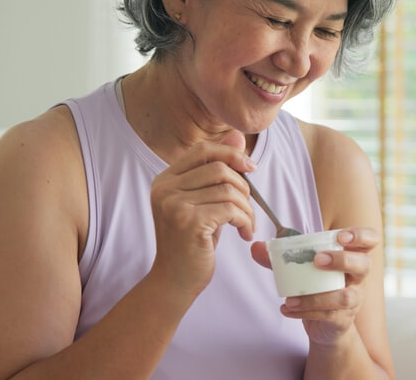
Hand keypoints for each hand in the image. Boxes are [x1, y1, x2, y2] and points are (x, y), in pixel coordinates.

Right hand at [149, 130, 256, 297]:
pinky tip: (244, 234)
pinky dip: (245, 220)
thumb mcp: (204, 202)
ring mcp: (174, 205)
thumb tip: (238, 135)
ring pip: (229, 190)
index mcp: (165, 180)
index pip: (203, 151)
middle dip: (244, 188)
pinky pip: (231, 209)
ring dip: (247, 209)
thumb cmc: (192, 243)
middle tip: (248, 209)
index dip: (231, 153)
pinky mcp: (188, 222)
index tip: (251, 168)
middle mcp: (165, 189)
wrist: (175, 281)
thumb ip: (217, 171)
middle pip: (220, 169)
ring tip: (246, 225)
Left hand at [251, 227, 378, 344]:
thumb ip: (279, 258)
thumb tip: (256, 247)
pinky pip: (329, 315)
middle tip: (318, 260)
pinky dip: (306, 311)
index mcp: (351, 257)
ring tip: (291, 297)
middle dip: (343, 260)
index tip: (340, 237)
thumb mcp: (299, 269)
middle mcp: (357, 278)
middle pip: (364, 265)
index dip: (360, 236)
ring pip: (345, 296)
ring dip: (316, 296)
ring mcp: (353, 300)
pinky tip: (287, 308)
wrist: (323, 324)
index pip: (369, 240)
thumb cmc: (316, 288)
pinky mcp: (343, 319)